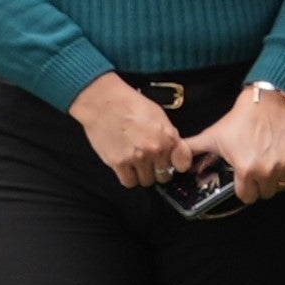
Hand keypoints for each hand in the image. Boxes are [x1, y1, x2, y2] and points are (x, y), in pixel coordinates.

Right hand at [64, 71, 191, 189]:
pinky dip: (128, 177)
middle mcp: (155, 150)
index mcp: (168, 137)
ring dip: (141, 174)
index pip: (183, 164)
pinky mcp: (118, 163)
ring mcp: (136, 158)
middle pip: (163, 177)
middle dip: (157, 170)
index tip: (170, 163)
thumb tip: (174, 151)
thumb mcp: (159, 115)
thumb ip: (169, 135)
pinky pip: (129, 182)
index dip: (176, 164)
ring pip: (146, 181)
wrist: (102, 102)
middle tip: (148, 160)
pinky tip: (125, 166)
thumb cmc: (130, 104)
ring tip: (135, 162)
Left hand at [200, 85, 284, 203]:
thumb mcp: (214, 136)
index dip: (244, 189)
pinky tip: (282, 158)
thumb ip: (194, 150)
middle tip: (257, 169)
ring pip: (282, 185)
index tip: (244, 179)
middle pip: (265, 193)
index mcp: (246, 170)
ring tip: (269, 163)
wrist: (267, 101)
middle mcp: (267, 171)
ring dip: (277, 178)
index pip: (247, 197)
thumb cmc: (240, 119)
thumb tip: (177, 160)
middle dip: (260, 184)